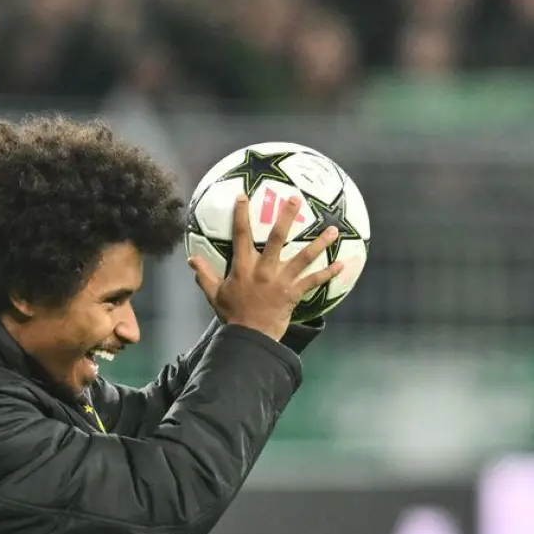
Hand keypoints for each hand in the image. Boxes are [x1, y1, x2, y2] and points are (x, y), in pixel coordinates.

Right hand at [189, 193, 341, 340]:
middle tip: (295, 199)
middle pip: (277, 238)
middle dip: (286, 217)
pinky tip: (342, 264)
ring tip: (333, 230)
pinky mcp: (294, 293)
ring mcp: (281, 281)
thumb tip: (191, 260)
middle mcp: (264, 270)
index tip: (244, 196)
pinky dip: (328, 273)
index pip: (241, 236)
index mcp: (244, 267)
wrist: (251, 337)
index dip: (241, 215)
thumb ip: (204, 275)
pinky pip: (314, 281)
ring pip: (303, 257)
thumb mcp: (215, 294)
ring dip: (319, 243)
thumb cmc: (233, 315)